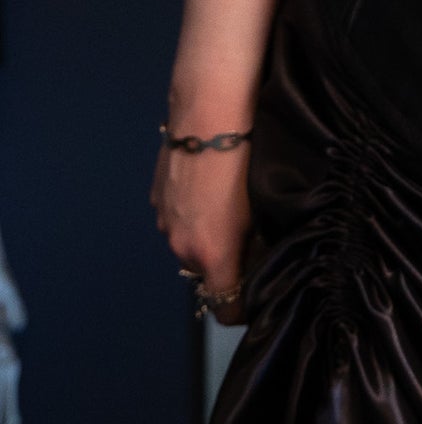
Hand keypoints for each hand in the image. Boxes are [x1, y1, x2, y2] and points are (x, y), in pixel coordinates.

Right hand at [149, 132, 254, 326]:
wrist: (209, 115)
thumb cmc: (244, 160)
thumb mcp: (262, 208)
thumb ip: (258, 245)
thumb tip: (263, 260)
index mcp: (211, 255)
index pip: (224, 309)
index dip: (243, 309)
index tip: (257, 297)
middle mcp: (181, 247)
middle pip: (207, 274)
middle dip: (227, 264)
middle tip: (251, 237)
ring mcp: (165, 223)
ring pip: (190, 246)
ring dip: (207, 237)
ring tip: (230, 204)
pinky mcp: (156, 199)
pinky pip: (177, 220)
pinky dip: (192, 215)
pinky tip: (210, 187)